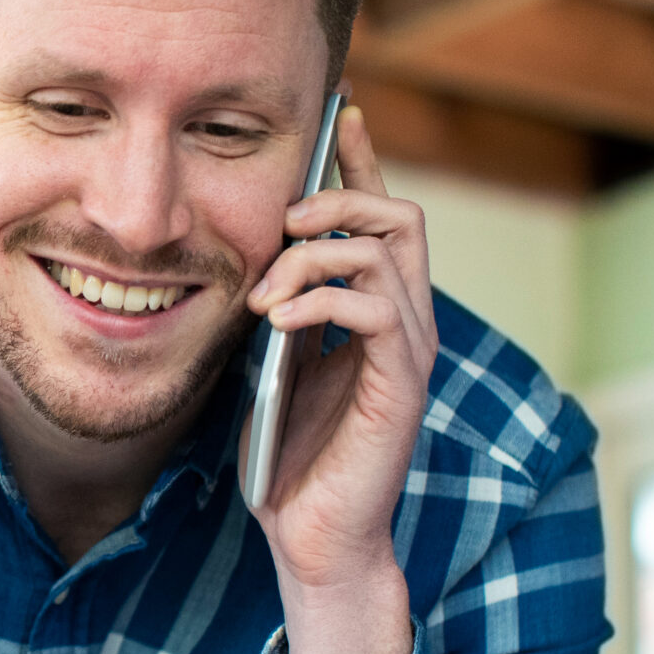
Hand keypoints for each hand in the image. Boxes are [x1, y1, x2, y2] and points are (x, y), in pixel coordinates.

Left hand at [244, 99, 431, 653]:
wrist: (313, 540)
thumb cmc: (288, 460)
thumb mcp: (267, 367)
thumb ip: (273, 312)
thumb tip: (245, 259)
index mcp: (374, 314)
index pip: (379, 217)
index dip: (361, 162)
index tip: (340, 113)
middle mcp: (403, 323)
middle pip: (399, 216)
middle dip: (339, 197)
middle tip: (283, 222)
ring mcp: (408, 352)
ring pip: (387, 251)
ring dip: (315, 255)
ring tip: (265, 292)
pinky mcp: (401, 385)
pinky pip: (376, 308)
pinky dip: (322, 298)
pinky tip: (277, 321)